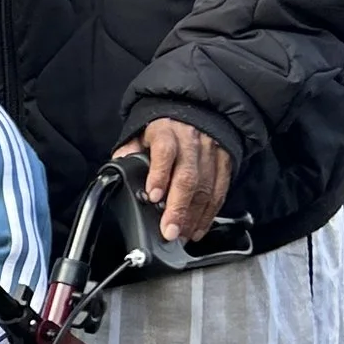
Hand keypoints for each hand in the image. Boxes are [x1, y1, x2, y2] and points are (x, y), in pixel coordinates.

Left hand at [124, 119, 234, 245]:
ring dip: (194, 217)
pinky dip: (209, 214)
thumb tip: (118, 169)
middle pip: (188, 177)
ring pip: (206, 188)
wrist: (200, 108)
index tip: (153, 197)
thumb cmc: (165, 127)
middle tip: (169, 231)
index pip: (164, 152)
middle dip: (178, 208)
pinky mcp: (225, 163)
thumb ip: (129, 151)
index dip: (159, 175)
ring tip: (181, 235)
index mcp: (167, 131)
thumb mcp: (142, 132)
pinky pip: (220, 192)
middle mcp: (191, 141)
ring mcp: (211, 152)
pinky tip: (197, 229)